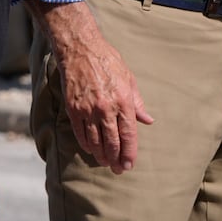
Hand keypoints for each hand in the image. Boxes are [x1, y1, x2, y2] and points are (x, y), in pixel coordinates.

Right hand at [44, 4, 153, 173]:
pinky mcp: (73, 108)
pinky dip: (86, 144)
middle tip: (118, 170)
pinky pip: (80, 133)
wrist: (80, 50)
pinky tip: (91, 149)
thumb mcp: (129, 79)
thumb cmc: (107, 61)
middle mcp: (106, 108)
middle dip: (116, 159)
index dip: (129, 153)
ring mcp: (88, 109)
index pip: (128, 135)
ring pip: (95, 141)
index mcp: (123, 101)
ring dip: (101, 155)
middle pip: (112, 142)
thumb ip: (137, 103)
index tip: (129, 165)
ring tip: (105, 162)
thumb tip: (148, 120)